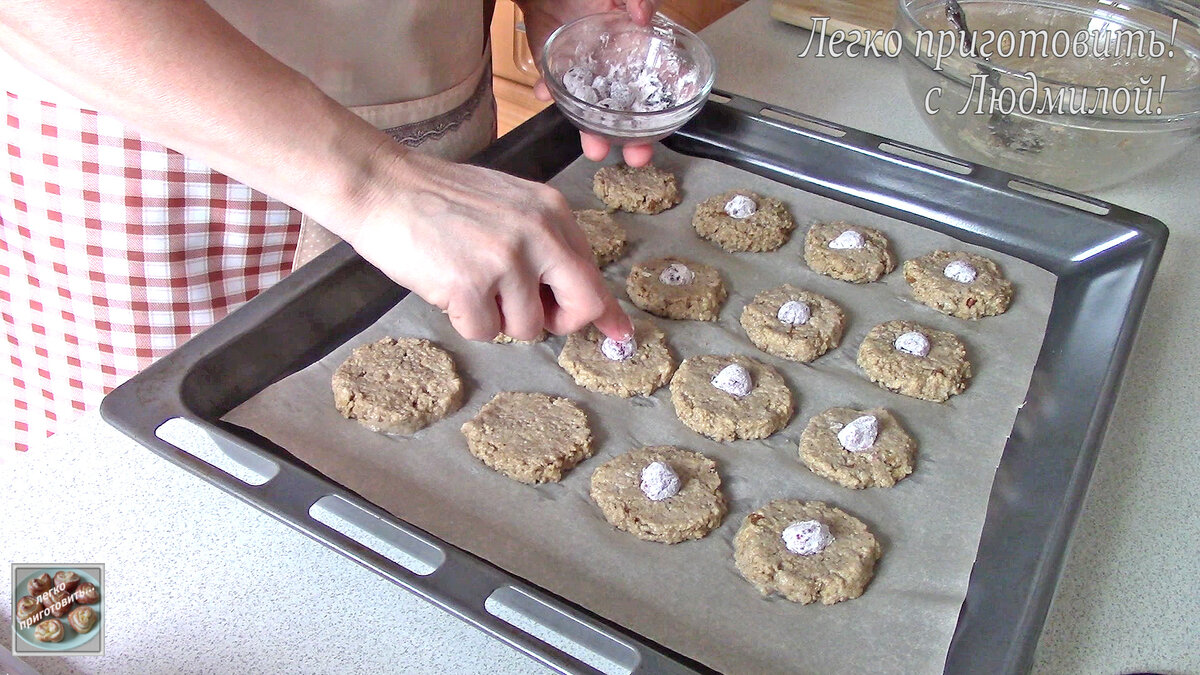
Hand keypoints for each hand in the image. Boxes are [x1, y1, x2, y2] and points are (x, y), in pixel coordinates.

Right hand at [345, 149, 632, 342]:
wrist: (381, 186)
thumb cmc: (438, 199)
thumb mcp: (508, 206)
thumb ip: (545, 244)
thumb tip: (583, 297)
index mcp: (551, 212)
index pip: (592, 271)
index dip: (605, 309)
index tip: (620, 333)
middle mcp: (538, 233)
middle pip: (582, 304)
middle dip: (560, 321)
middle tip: (529, 315)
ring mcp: (506, 259)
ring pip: (527, 327)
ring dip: (497, 318)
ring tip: (468, 281)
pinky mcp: (471, 284)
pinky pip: (484, 332)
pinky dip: (464, 320)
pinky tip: (447, 287)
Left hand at [520, 0, 659, 165]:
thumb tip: (644, 16)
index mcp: (638, 54)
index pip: (659, 88)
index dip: (667, 110)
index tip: (669, 127)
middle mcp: (615, 73)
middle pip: (630, 115)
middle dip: (634, 140)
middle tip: (636, 156)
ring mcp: (587, 78)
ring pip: (594, 114)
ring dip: (593, 132)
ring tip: (593, 146)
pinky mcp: (559, 76)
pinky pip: (555, 91)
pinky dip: (549, 93)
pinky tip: (544, 92)